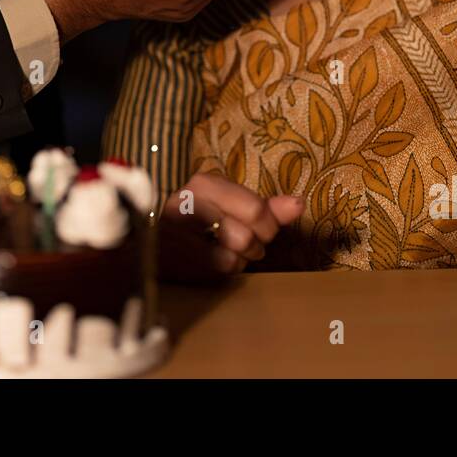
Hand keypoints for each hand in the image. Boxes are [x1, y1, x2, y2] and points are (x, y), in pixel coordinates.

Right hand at [156, 172, 304, 282]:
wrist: (158, 244)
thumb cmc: (205, 224)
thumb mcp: (237, 209)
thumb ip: (268, 209)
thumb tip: (298, 203)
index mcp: (205, 183)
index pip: (255, 210)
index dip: (266, 227)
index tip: (258, 229)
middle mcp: (186, 202)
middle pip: (244, 236)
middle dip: (251, 246)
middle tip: (240, 244)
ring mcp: (173, 231)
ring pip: (230, 256)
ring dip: (236, 260)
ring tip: (224, 252)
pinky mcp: (167, 257)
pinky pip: (212, 272)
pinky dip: (220, 272)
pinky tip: (209, 263)